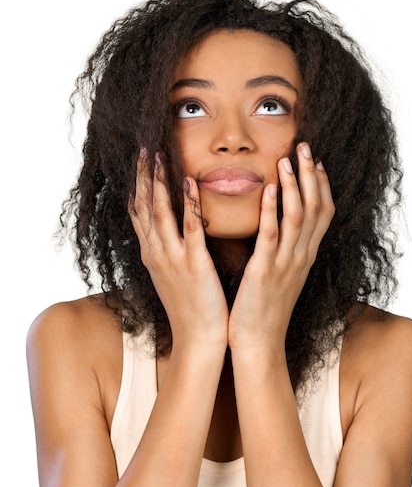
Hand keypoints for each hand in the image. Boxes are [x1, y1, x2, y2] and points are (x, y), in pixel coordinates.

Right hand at [129, 151, 228, 349]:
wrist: (198, 339)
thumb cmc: (190, 308)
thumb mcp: (172, 275)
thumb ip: (170, 250)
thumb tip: (170, 231)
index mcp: (152, 254)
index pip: (139, 213)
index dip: (137, 185)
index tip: (139, 161)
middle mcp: (156, 253)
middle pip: (144, 207)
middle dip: (143, 176)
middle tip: (145, 148)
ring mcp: (173, 259)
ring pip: (160, 213)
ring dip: (158, 183)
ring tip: (159, 156)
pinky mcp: (194, 265)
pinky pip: (191, 229)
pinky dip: (188, 204)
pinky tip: (189, 182)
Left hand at [228, 143, 334, 350]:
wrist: (258, 341)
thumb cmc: (264, 306)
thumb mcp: (282, 272)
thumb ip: (285, 248)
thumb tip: (281, 224)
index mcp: (305, 255)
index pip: (323, 213)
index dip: (322, 185)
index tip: (317, 160)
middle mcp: (301, 256)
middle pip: (317, 208)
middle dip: (311, 175)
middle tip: (305, 146)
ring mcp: (286, 264)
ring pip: (298, 217)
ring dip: (294, 185)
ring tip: (287, 158)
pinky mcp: (264, 272)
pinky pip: (271, 237)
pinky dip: (272, 211)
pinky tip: (268, 190)